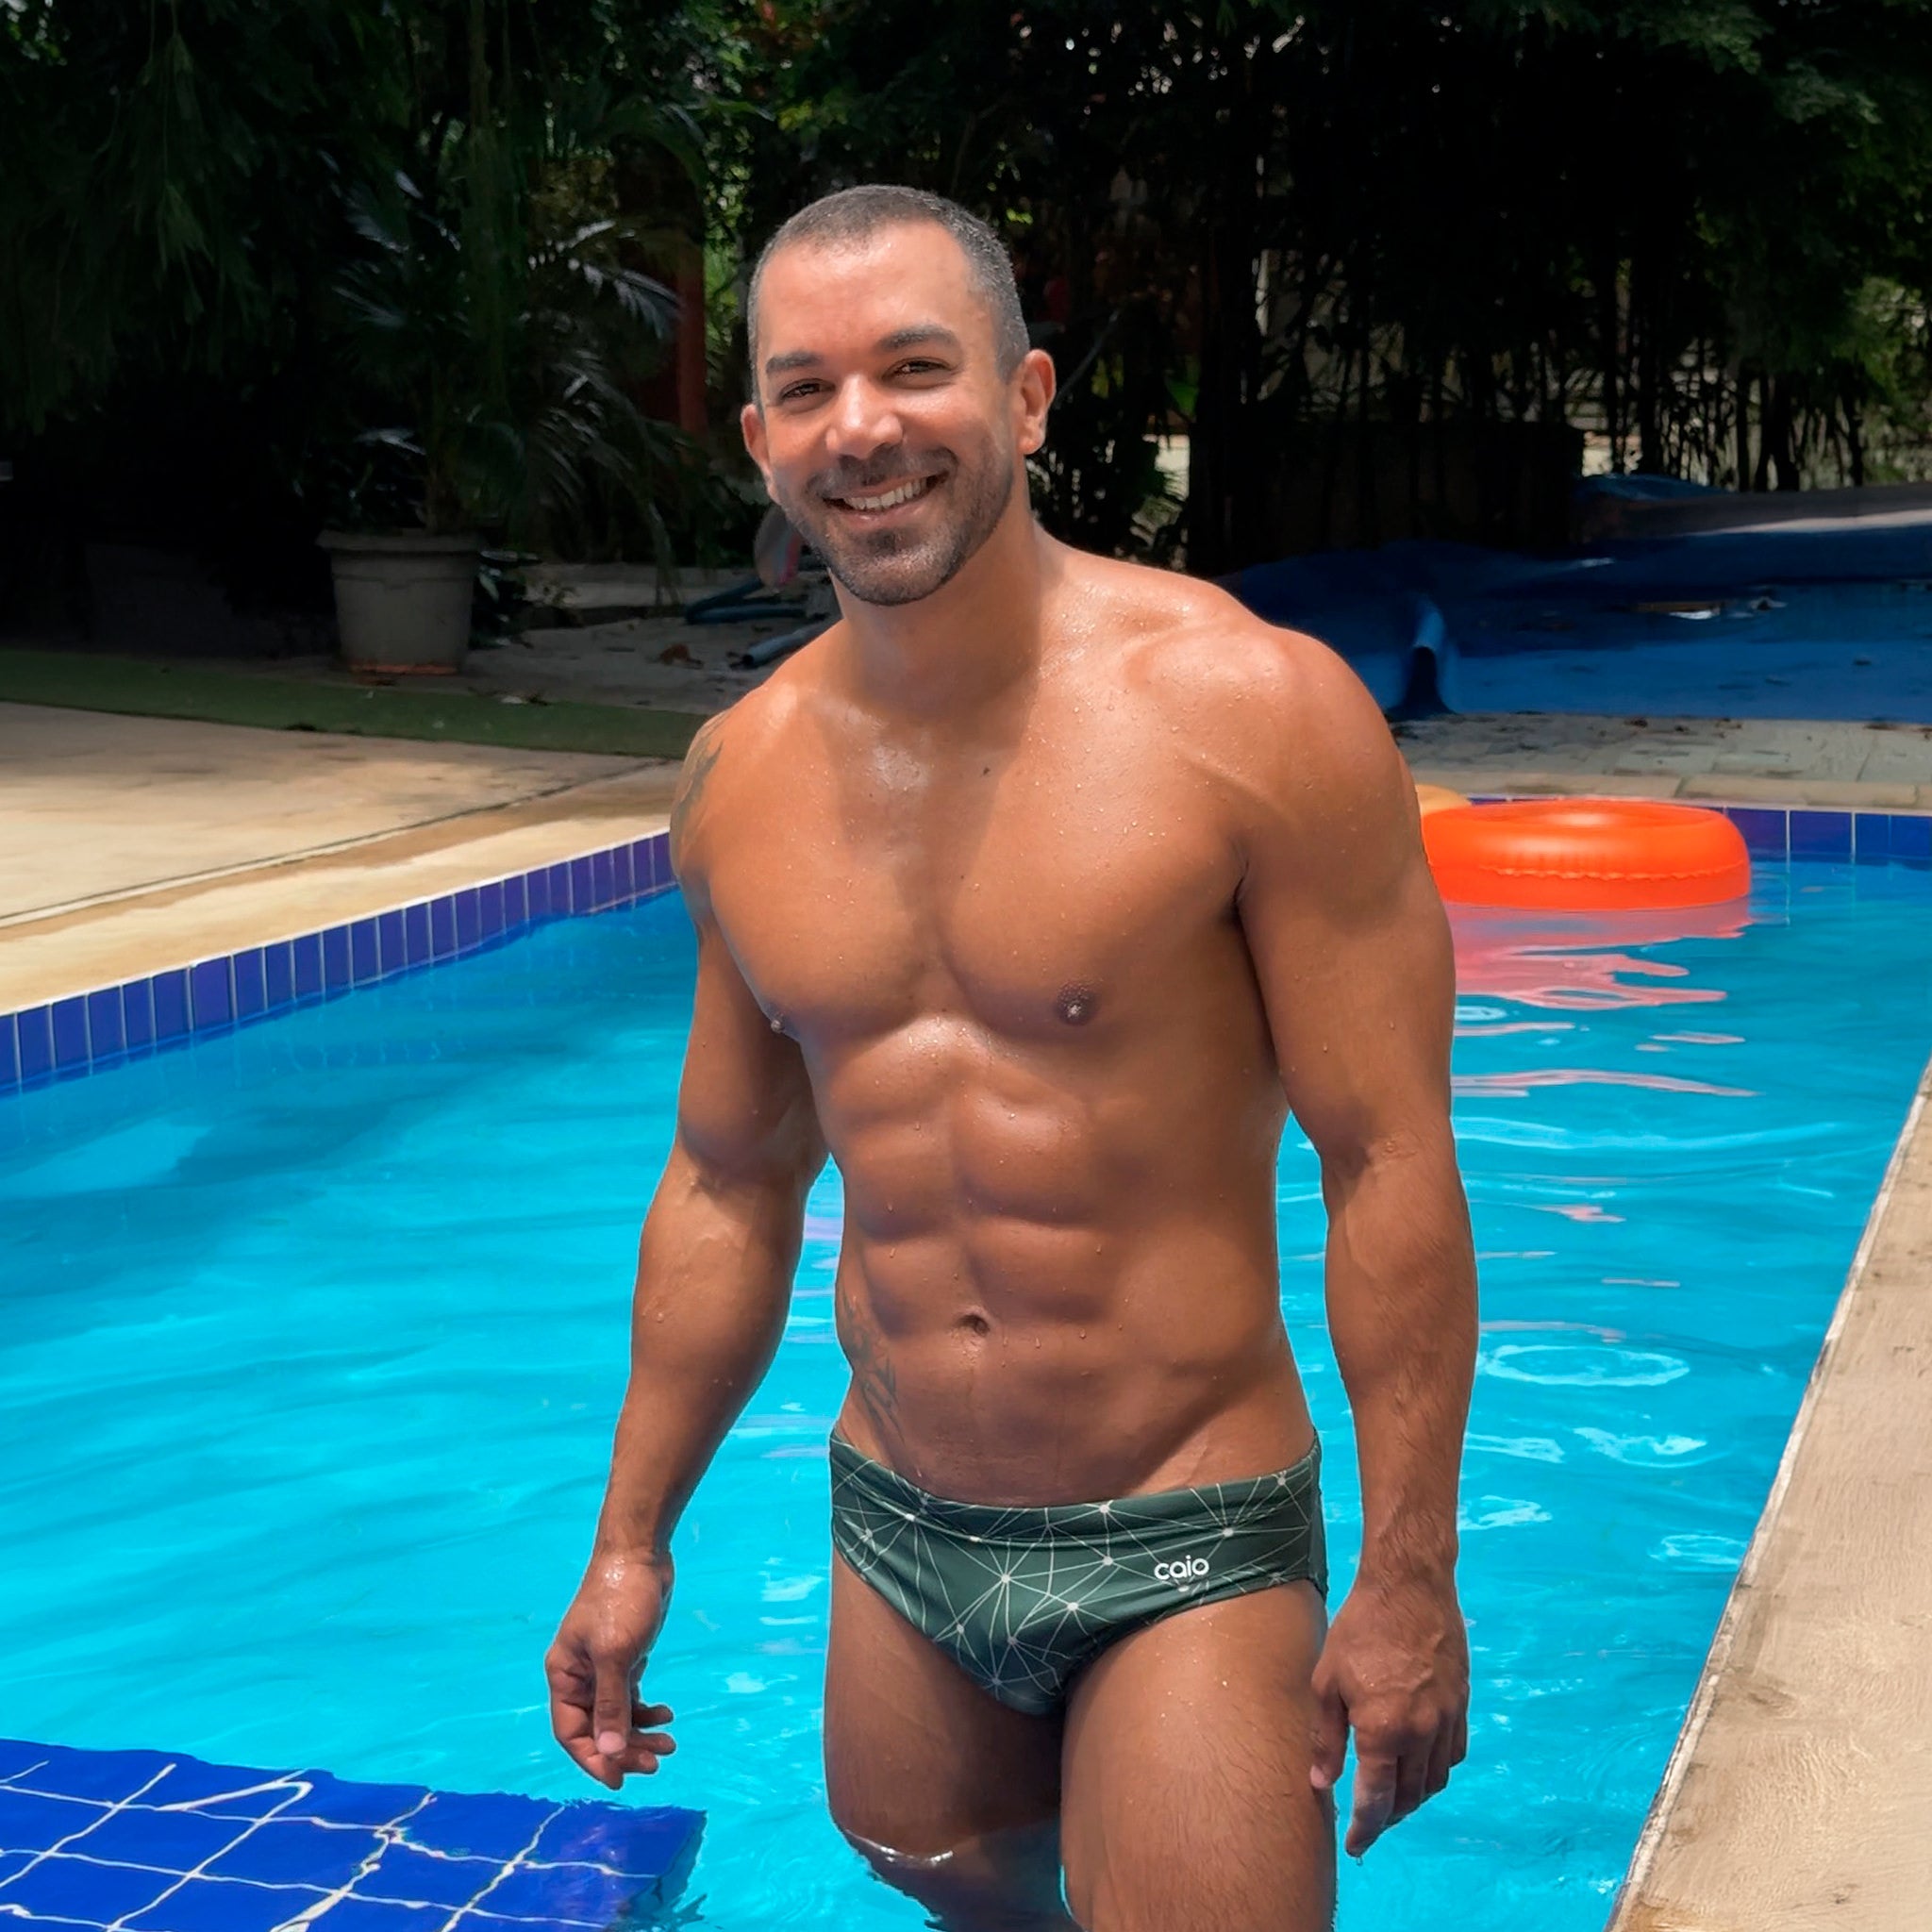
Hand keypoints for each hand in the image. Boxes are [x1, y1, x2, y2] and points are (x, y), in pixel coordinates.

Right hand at [546, 1548, 677, 1789]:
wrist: (641, 1554)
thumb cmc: (620, 1600)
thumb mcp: (616, 1655)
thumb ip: (611, 1705)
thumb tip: (609, 1753)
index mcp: (564, 1675)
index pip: (571, 1733)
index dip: (594, 1760)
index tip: (621, 1781)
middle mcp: (579, 1676)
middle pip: (597, 1729)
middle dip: (625, 1750)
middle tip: (657, 1763)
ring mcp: (603, 1667)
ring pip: (617, 1716)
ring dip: (640, 1734)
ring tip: (670, 1744)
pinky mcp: (626, 1657)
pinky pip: (630, 1698)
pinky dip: (646, 1712)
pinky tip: (666, 1715)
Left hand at [1309, 1570, 1468, 1855]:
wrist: (1410, 1587)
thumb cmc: (1360, 1630)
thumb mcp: (1328, 1682)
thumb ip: (1326, 1738)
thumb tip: (1322, 1782)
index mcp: (1384, 1731)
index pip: (1377, 1800)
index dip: (1366, 1828)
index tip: (1357, 1846)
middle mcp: (1422, 1734)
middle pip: (1409, 1796)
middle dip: (1389, 1816)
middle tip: (1370, 1821)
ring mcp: (1448, 1720)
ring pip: (1435, 1780)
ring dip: (1413, 1796)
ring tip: (1392, 1796)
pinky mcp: (1463, 1705)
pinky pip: (1454, 1755)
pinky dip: (1436, 1770)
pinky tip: (1418, 1764)